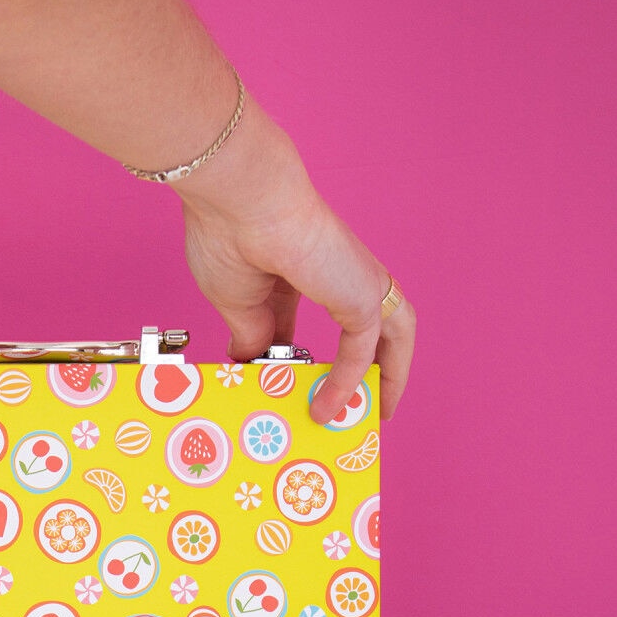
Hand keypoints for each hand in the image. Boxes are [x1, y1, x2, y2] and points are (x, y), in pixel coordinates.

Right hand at [175, 97, 414, 422]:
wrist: (238, 202)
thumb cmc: (228, 236)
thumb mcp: (236, 304)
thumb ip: (251, 336)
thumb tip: (251, 362)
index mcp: (306, 273)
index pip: (323, 329)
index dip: (317, 365)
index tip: (305, 394)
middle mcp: (338, 276)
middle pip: (370, 333)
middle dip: (371, 372)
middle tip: (361, 409)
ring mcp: (355, 284)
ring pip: (389, 339)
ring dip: (387, 377)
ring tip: (373, 413)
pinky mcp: (361, 296)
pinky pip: (362, 351)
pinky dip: (347, 382)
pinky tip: (327, 407)